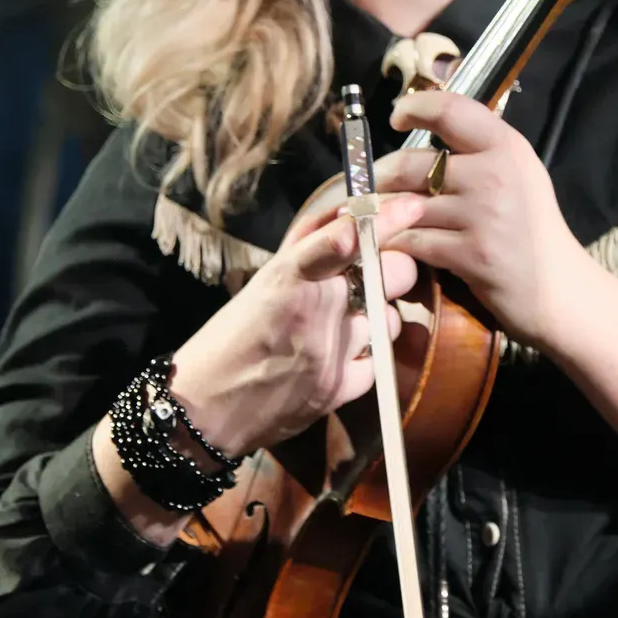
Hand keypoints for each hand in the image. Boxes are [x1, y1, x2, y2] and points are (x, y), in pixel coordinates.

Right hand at [166, 192, 422, 453]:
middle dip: (393, 271)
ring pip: (390, 319)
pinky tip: (337, 360)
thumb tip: (349, 221)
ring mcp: (333, 351)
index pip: (345, 239)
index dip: (385, 220)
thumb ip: (307, 253)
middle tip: (375, 278)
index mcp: (289, 276)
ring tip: (343, 327)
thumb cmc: (230, 339)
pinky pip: (379, 361)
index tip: (413, 207)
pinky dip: (365, 359)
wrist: (204, 410)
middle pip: (393, 275)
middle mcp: (316, 309)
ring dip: (376, 318)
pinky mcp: (341, 389)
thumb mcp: (262, 285)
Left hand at [379, 89, 588, 350]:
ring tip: (374, 215)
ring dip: (381, 213)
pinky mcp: (469, 255)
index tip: (396, 116)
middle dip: (380, 177)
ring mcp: (482, 216)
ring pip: (404, 205)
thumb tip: (426, 128)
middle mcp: (494, 175)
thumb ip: (480, 149)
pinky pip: (412, 240)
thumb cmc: (533, 230)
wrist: (559, 290)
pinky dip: (394, 243)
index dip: (413, 107)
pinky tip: (390, 244)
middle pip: (410, 163)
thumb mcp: (518, 174)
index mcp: (507, 147)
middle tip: (372, 185)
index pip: (448, 109)